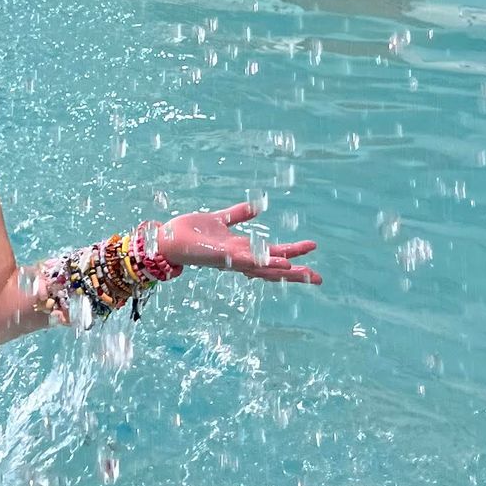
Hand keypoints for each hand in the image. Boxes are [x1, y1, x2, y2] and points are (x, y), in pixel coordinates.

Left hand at [160, 202, 320, 284]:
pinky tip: (280, 264)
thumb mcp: (220, 219)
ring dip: (283, 271)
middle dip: (296, 274)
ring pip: (263, 268)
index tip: (313, 250)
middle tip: (319, 278)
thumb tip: (257, 207)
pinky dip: (264, 263)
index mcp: (241, 250)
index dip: (293, 255)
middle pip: (273, 268)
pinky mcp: (222, 256)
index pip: (273, 255)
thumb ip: (238, 214)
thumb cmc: (190, 233)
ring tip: (304, 273)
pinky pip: (247, 261)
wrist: (166, 239)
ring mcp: (232, 259)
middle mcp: (239, 258)